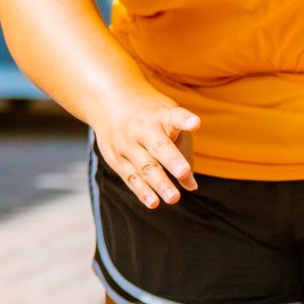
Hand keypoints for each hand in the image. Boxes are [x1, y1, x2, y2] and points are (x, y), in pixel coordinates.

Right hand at [90, 86, 200, 208]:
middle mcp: (142, 128)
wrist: (108, 100)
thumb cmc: (150, 117)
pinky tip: (154, 203)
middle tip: (185, 172)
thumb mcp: (168, 121)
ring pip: (144, 165)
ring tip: (173, 197)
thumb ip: (182, 151)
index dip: (184, 120)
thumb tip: (191, 186)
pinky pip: (130, 176)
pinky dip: (142, 190)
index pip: (173, 116)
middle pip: (158, 145)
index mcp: (160, 115)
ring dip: (159, 182)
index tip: (195, 123)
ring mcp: (126, 143)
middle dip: (171, 160)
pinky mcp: (115, 158)